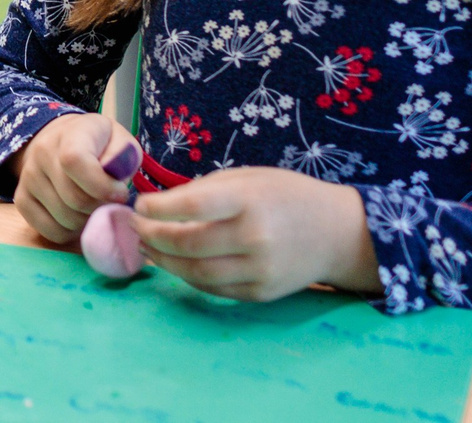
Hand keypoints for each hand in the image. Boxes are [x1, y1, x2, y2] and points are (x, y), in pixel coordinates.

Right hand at [12, 111, 139, 244]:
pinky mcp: (22, 199)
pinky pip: (49, 231)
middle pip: (74, 198)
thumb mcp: (119, 139)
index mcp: (70, 134)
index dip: (101, 185)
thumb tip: (114, 184)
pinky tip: (77, 216)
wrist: (59, 140)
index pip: (74, 161)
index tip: (120, 192)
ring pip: (64, 219)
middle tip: (109, 203)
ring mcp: (28, 177)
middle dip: (100, 208)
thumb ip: (123, 157)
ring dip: (86, 221)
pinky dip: (69, 232)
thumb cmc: (98, 144)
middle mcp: (42, 153)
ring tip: (93, 208)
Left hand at [130, 166, 378, 302]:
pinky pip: (213, 289)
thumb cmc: (287, 195)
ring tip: (146, 247)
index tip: (139, 205)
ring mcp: (259, 271)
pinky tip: (174, 263)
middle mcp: (255, 238)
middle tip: (134, 228)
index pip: (192, 207)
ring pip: (195, 273)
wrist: (337, 234)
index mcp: (249, 200)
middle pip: (187, 244)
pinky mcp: (261, 293)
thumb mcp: (248, 178)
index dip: (158, 209)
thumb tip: (159, 206)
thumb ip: (206, 191)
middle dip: (152, 237)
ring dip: (163, 262)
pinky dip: (188, 277)